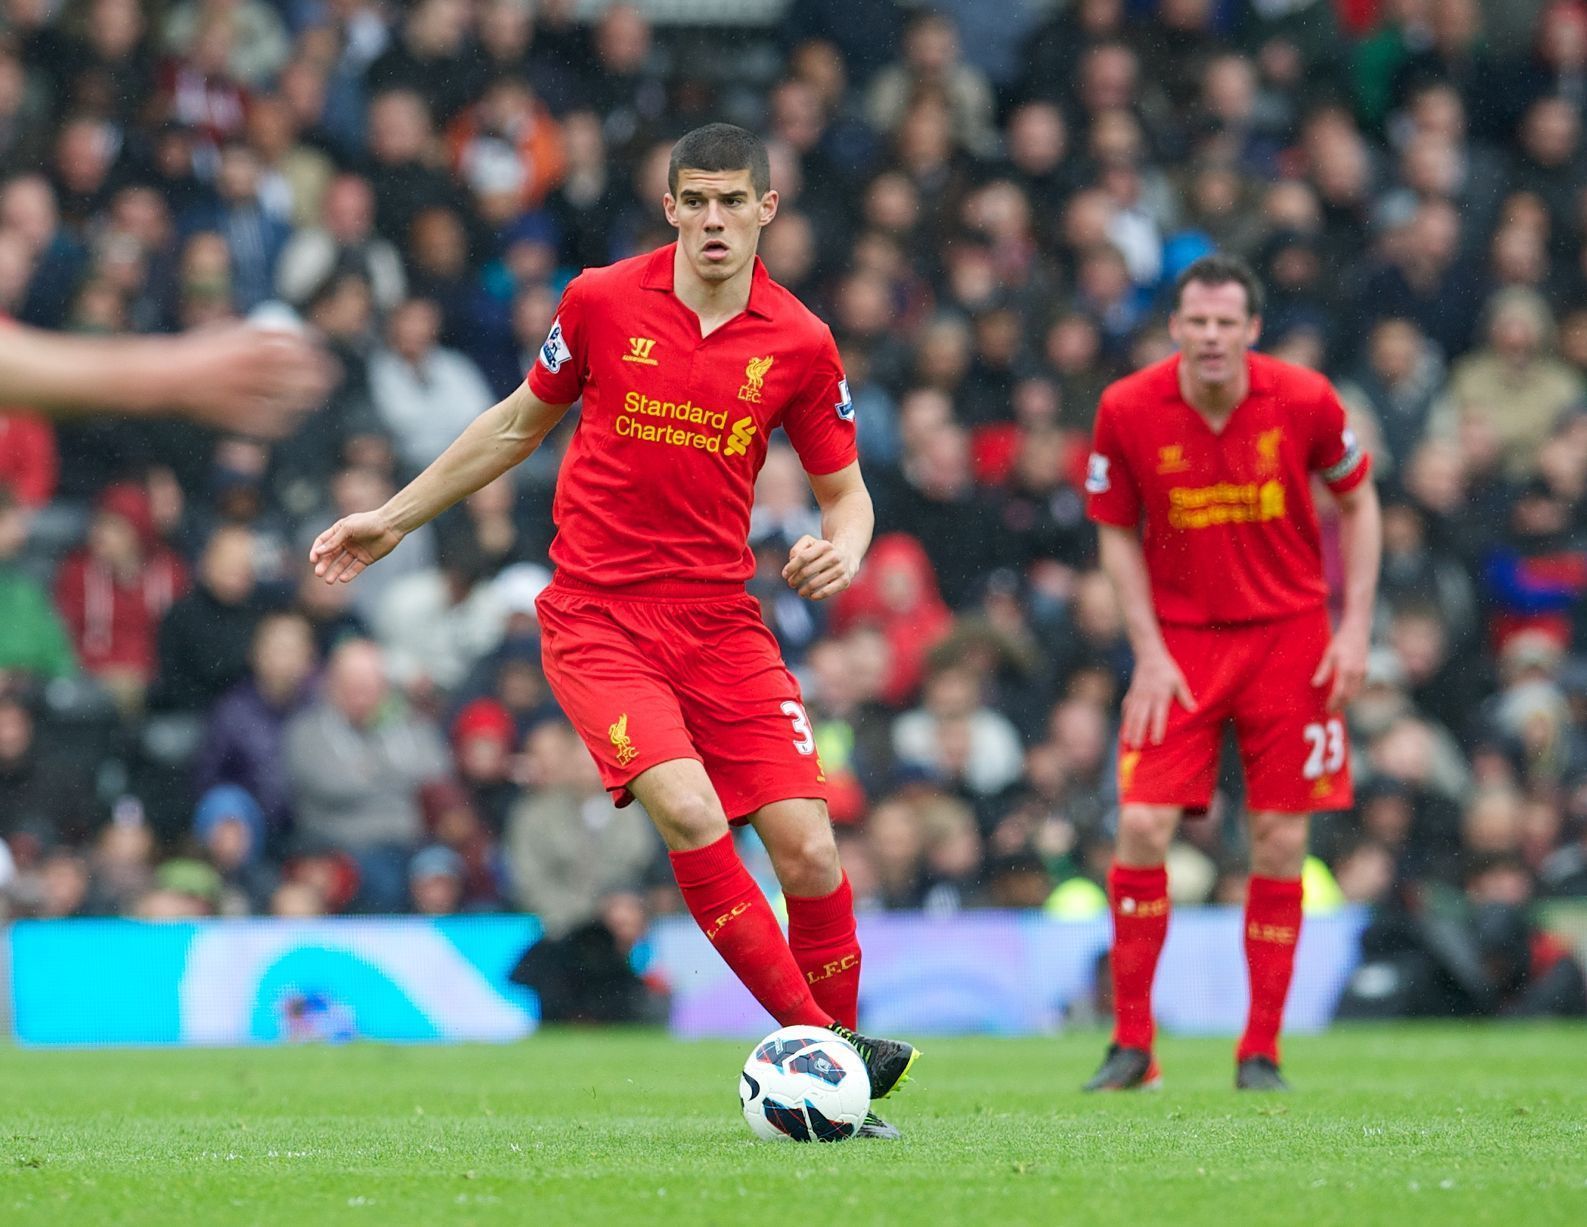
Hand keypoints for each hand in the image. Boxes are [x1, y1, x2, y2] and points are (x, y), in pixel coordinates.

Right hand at [171, 324, 335, 438]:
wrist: (165, 377)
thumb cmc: (195, 353)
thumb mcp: (225, 332)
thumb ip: (253, 333)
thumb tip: (281, 331)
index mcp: (252, 343)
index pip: (295, 340)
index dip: (312, 343)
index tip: (319, 347)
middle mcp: (254, 367)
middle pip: (302, 371)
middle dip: (321, 374)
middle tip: (327, 378)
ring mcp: (249, 393)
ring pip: (292, 398)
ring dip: (306, 399)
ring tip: (312, 400)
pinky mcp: (241, 416)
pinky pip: (272, 421)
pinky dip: (283, 421)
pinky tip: (288, 419)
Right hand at [309, 508, 404, 583]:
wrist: (391, 525)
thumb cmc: (369, 522)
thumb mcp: (348, 528)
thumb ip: (334, 541)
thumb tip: (318, 551)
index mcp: (339, 531)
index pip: (323, 542)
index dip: (317, 551)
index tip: (313, 560)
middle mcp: (346, 541)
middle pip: (331, 555)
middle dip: (324, 564)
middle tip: (318, 573)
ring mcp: (356, 551)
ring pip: (342, 564)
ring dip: (335, 572)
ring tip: (329, 581)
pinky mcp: (366, 559)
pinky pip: (355, 568)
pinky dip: (349, 574)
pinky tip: (343, 579)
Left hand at [781, 534, 856, 600]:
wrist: (847, 558)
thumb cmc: (822, 552)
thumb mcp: (810, 544)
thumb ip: (797, 549)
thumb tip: (791, 562)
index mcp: (825, 545)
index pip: (803, 557)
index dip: (791, 567)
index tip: (785, 574)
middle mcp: (835, 556)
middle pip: (806, 571)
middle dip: (795, 579)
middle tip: (791, 583)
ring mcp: (841, 569)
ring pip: (814, 583)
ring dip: (803, 590)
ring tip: (800, 592)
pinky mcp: (844, 581)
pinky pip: (825, 592)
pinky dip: (815, 596)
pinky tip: (810, 596)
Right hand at [1121, 646, 1196, 747]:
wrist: (1149, 655)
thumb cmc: (1167, 670)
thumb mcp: (1179, 680)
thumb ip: (1184, 695)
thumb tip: (1194, 710)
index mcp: (1160, 694)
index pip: (1158, 714)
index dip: (1157, 728)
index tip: (1156, 741)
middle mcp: (1146, 696)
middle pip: (1141, 717)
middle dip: (1138, 733)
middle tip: (1137, 748)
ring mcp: (1137, 695)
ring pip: (1132, 715)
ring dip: (1129, 730)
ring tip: (1127, 743)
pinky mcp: (1131, 694)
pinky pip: (1127, 709)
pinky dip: (1125, 720)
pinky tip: (1124, 731)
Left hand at [1312, 620, 1369, 711]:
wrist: (1358, 630)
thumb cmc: (1341, 641)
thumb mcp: (1329, 654)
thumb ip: (1323, 671)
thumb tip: (1315, 685)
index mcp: (1346, 669)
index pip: (1340, 692)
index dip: (1334, 702)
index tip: (1327, 709)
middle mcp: (1357, 673)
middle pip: (1349, 695)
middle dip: (1340, 705)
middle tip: (1331, 712)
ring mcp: (1363, 672)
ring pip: (1356, 692)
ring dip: (1347, 701)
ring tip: (1337, 706)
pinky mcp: (1366, 671)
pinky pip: (1359, 687)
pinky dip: (1352, 694)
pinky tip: (1345, 695)